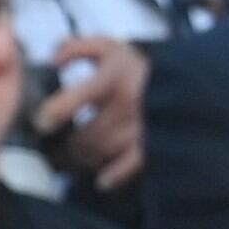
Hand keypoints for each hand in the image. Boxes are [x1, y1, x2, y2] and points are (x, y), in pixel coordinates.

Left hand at [35, 30, 153, 191]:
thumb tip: (53, 62)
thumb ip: (75, 48)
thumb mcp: (108, 47)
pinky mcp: (152, 146)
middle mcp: (125, 106)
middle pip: (86, 135)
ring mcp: (139, 129)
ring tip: (75, 158)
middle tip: (57, 149)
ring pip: (101, 153)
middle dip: (68, 144)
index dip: (52, 115)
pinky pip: (128, 168)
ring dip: (84, 159)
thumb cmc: (138, 67)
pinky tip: (101, 182)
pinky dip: (112, 177)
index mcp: (111, 79)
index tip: (42, 123)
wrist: (185, 82)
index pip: (74, 100)